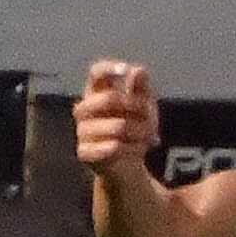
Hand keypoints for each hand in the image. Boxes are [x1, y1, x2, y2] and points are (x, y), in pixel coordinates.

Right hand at [74, 59, 160, 174]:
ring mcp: (82, 131)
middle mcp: (84, 110)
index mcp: (96, 94)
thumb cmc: (134, 132)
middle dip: (139, 109)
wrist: (127, 167)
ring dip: (141, 133)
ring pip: (117, 126)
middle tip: (154, 122)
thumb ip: (141, 90)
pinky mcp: (84, 152)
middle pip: (109, 99)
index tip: (126, 70)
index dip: (109, 69)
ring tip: (150, 139)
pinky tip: (140, 150)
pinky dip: (133, 149)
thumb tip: (139, 70)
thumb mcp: (144, 109)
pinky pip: (113, 147)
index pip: (96, 74)